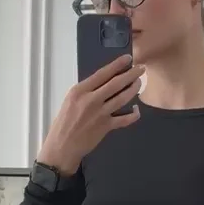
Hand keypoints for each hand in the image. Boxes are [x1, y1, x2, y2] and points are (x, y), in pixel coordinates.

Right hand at [37, 55, 143, 175]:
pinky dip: (133, 115)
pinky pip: (124, 119)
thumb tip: (103, 84)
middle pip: (116, 83)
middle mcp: (91, 100)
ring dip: (133, 89)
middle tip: (141, 69)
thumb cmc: (64, 123)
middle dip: (131, 74)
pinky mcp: (106, 126)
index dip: (117, 65)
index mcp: (80, 91)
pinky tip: (137, 110)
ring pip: (122, 98)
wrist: (63, 145)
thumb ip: (86, 92)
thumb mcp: (71, 100)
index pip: (102, 74)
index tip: (127, 59)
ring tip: (139, 83)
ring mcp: (100, 113)